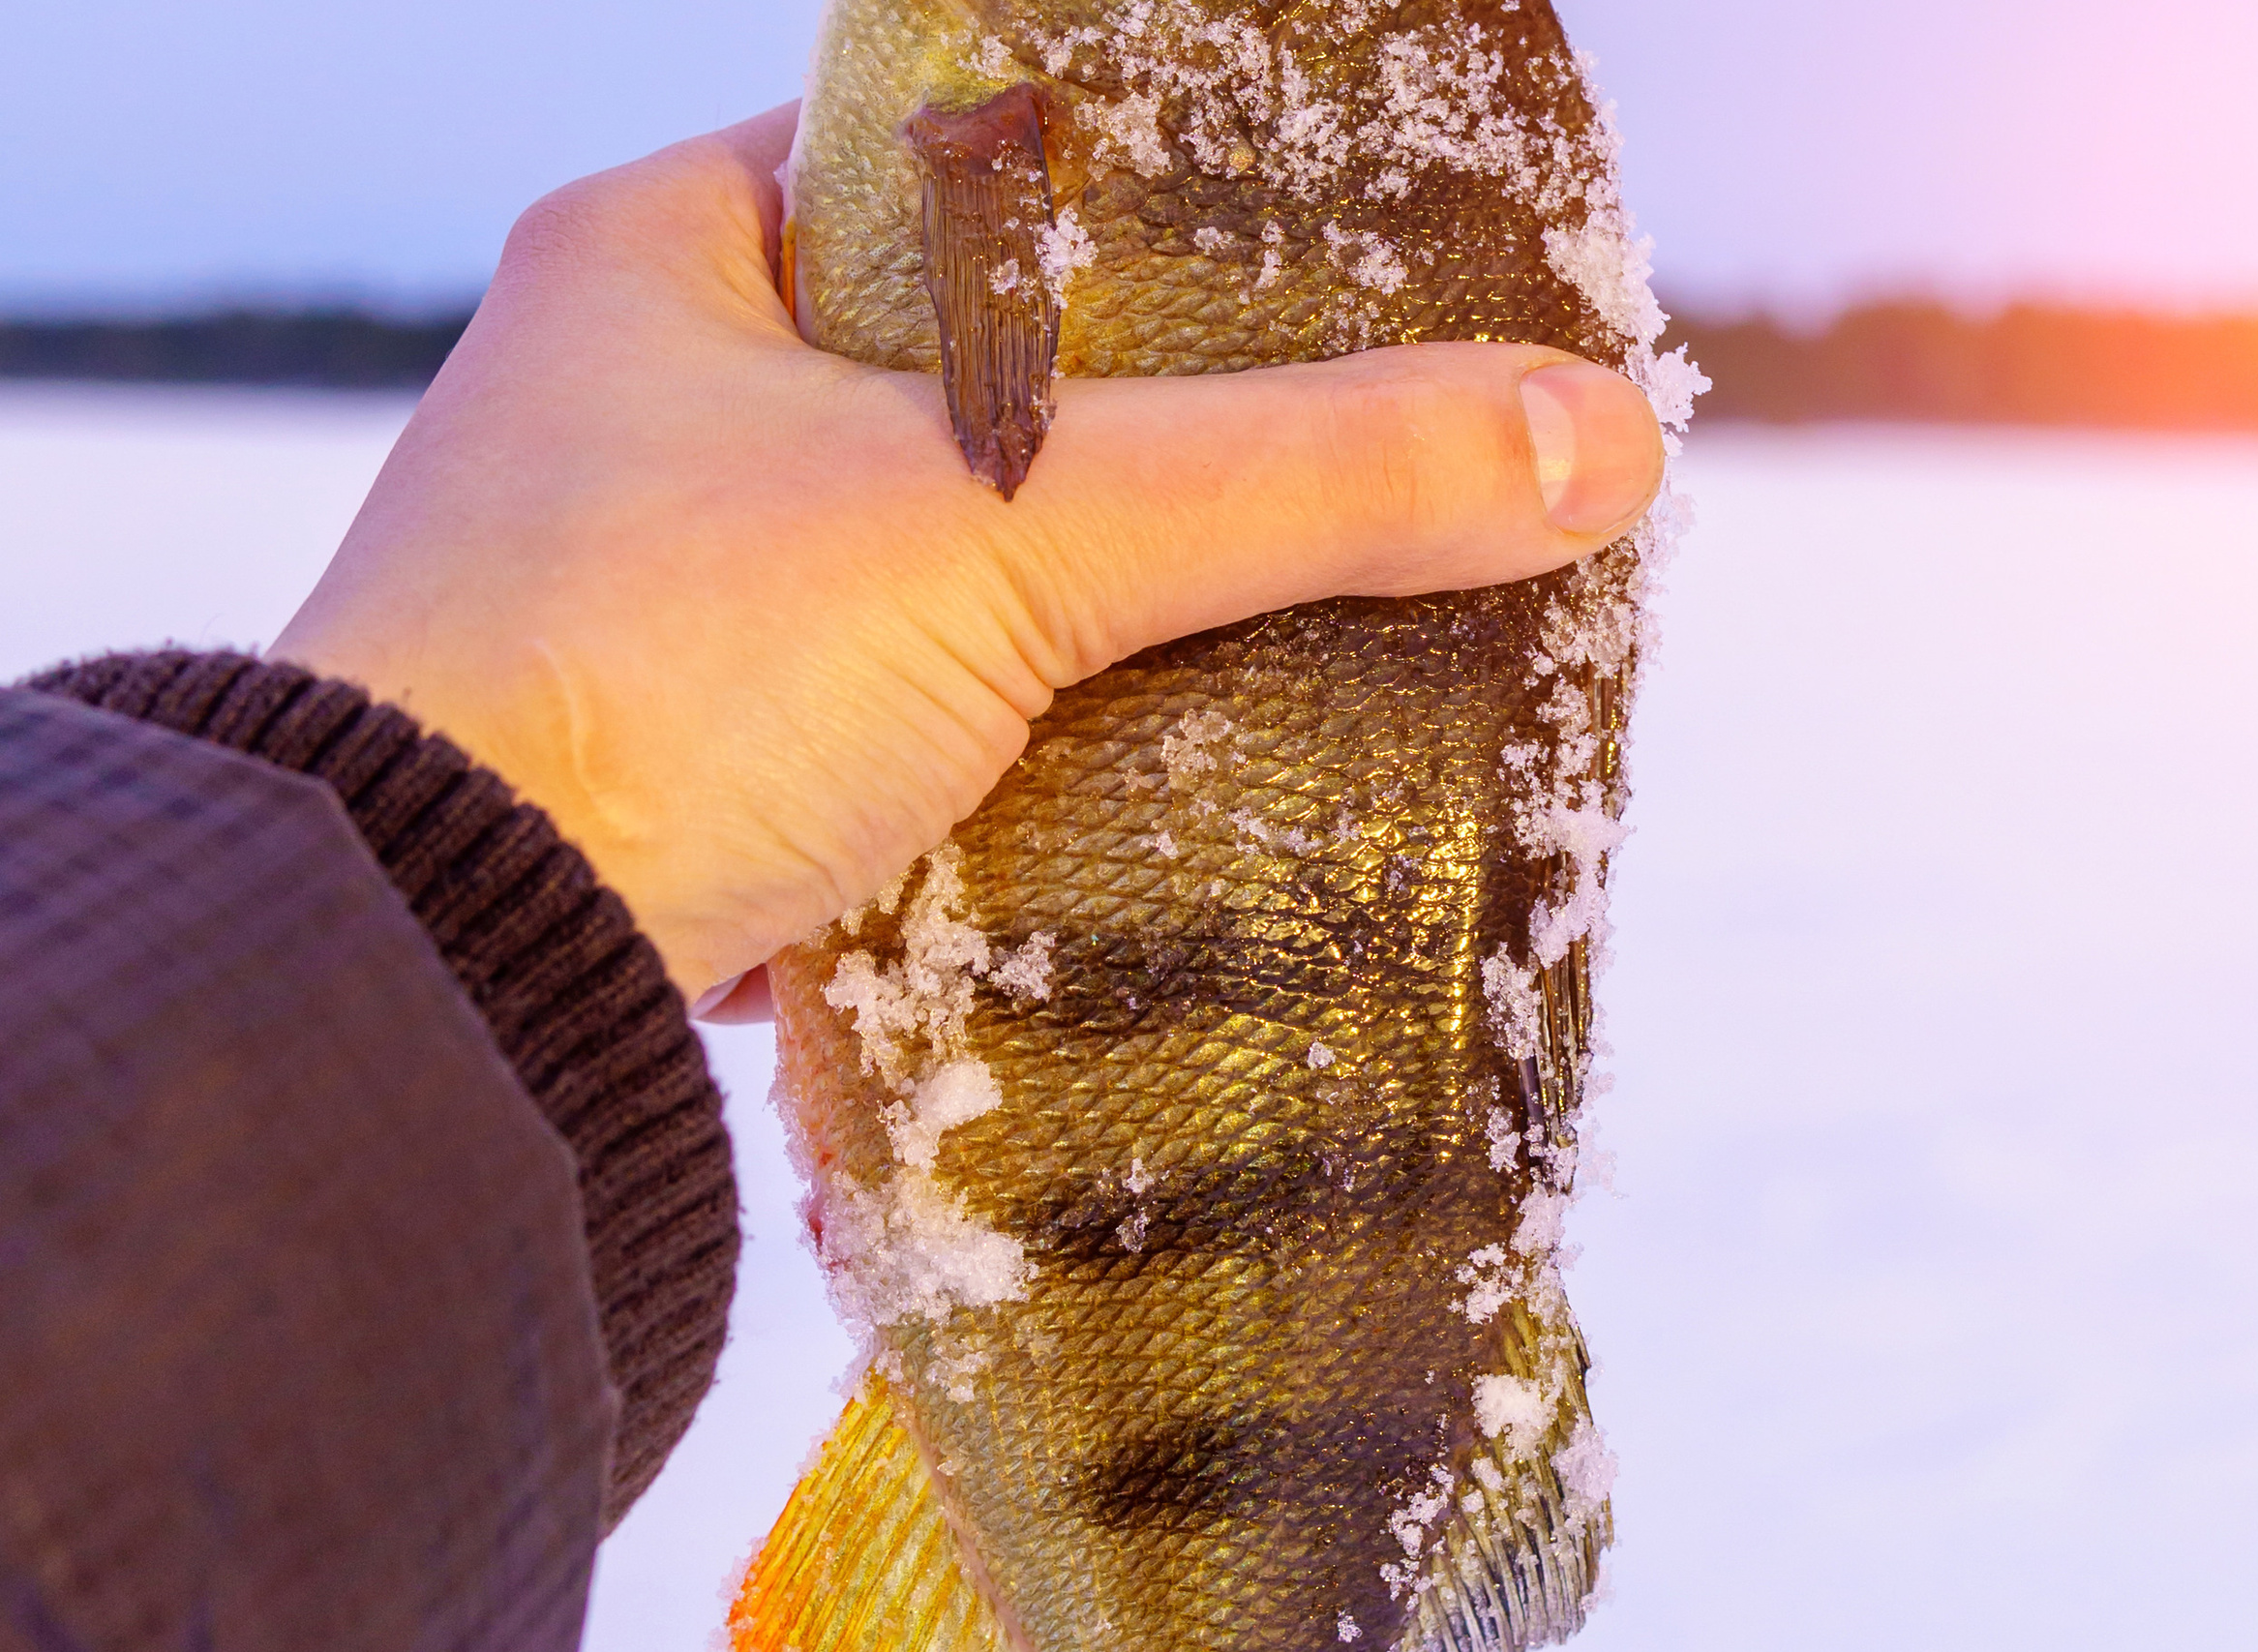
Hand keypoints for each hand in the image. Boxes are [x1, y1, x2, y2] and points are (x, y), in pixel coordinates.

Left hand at [272, 105, 1662, 1006]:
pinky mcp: (686, 773)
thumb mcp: (1013, 532)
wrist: (437, 987)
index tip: (1309, 262)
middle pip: (970, 392)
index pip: (956, 173)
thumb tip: (1594, 437)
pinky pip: (897, 723)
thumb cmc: (662, 673)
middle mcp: (643, 413)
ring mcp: (653, 605)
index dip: (1143, 206)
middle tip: (1329, 459)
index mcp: (671, 256)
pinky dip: (1011, 748)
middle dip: (1144, 448)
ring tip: (1283, 619)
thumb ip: (1303, 477)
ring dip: (1085, 617)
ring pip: (939, 573)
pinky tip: (1152, 772)